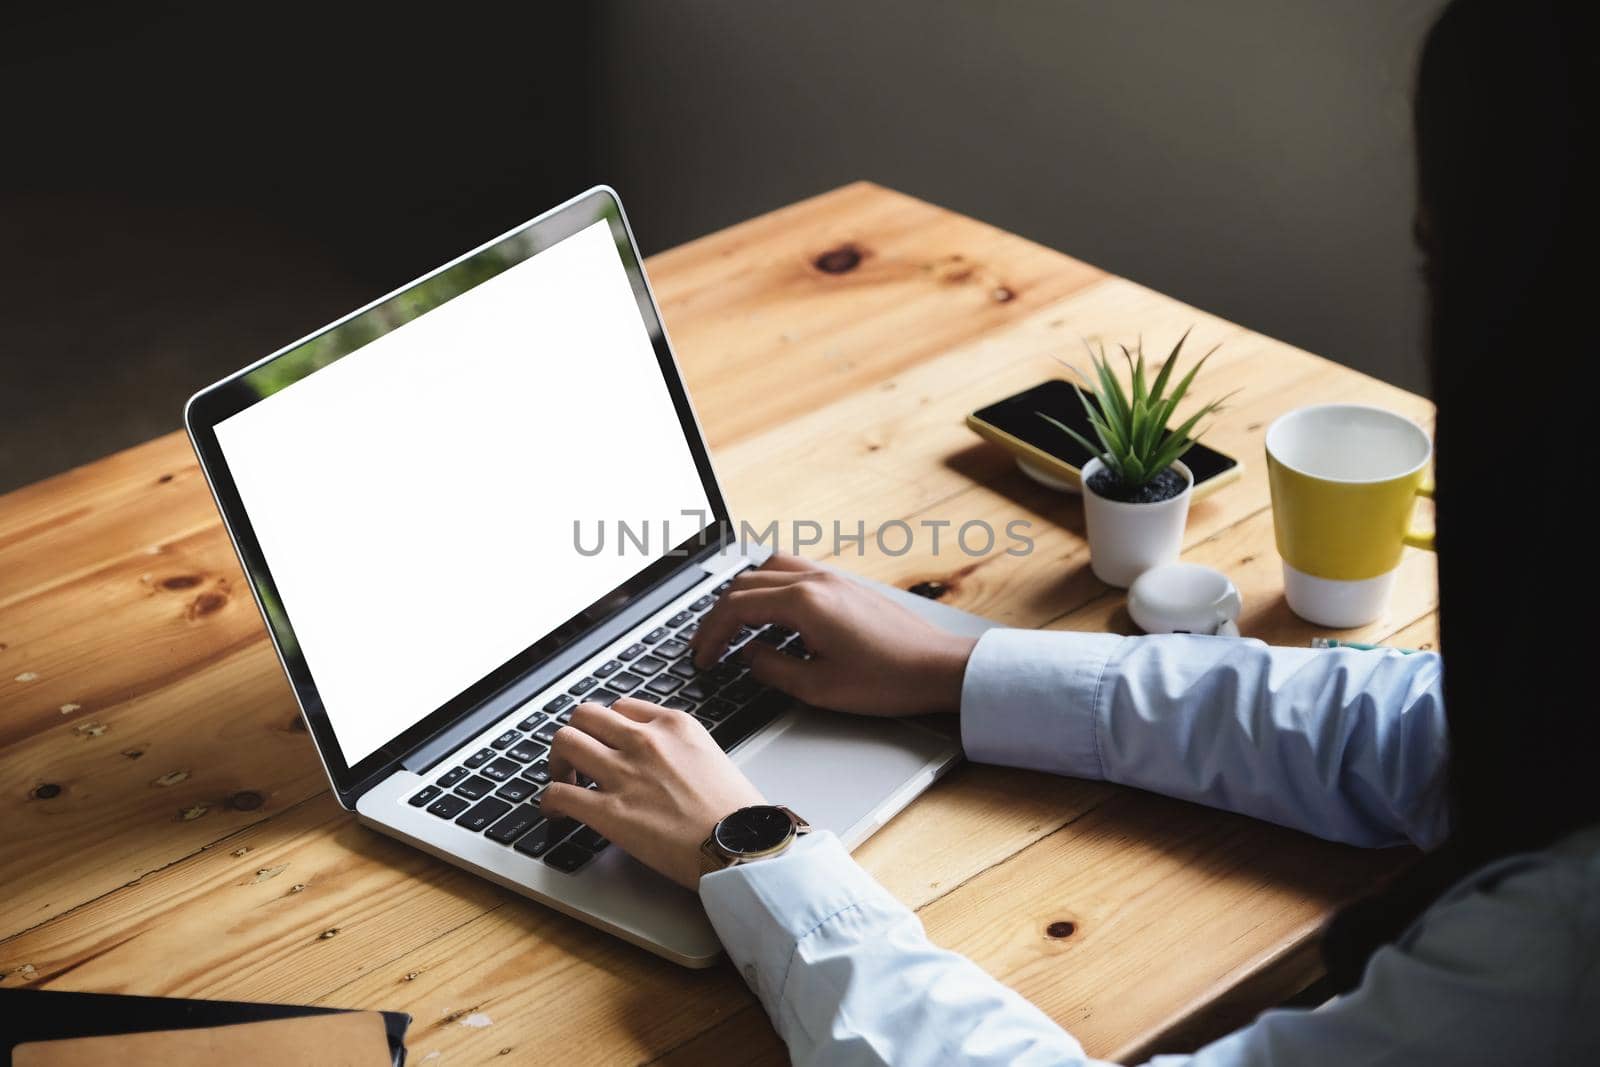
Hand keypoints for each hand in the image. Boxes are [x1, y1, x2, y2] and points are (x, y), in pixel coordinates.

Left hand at [541, 698, 764, 888]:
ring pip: (565, 742)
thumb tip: (664, 765)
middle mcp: (645, 741)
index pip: (622, 708)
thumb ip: (680, 752)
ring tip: (562, 779)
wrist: (743, 845)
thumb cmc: (738, 812)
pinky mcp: (610, 812)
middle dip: (576, 735)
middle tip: (576, 759)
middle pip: (585, 715)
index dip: (608, 728)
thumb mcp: (713, 758)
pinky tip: (554, 812)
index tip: (606, 743)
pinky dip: (549, 802)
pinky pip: (558, 793)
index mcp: (674, 725)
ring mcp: (624, 774)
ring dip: (556, 761)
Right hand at [689, 553, 977, 715]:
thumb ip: (772, 668)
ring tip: (734, 626)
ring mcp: (833, 577)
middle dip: (719, 614)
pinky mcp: (846, 584)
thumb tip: (748, 656)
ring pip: (768, 568)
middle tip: (708, 645)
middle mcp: (815, 580)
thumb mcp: (818, 687)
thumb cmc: (887, 680)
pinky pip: (793, 572)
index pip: (736, 607)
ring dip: (743, 594)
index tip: (703, 658)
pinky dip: (770, 588)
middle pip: (745, 582)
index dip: (711, 634)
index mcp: (804, 603)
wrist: (939, 668)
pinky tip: (773, 617)